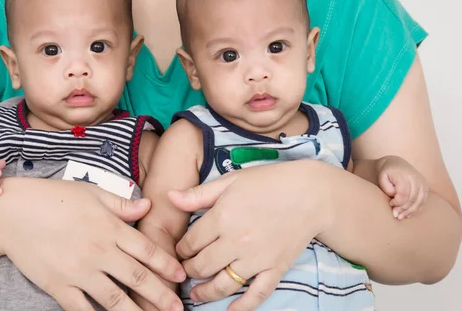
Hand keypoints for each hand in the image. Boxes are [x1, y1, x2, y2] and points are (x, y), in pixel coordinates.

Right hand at [0, 178, 185, 310]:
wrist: (13, 212)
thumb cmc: (53, 197)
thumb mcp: (92, 193)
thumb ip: (122, 203)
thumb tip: (147, 205)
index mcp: (110, 227)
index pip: (147, 250)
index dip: (167, 265)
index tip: (180, 277)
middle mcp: (99, 251)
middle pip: (138, 278)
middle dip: (161, 295)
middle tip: (177, 309)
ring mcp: (79, 271)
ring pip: (115, 300)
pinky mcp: (59, 286)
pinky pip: (82, 309)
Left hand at [169, 160, 329, 310]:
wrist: (310, 193)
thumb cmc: (268, 182)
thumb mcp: (230, 181)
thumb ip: (198, 194)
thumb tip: (170, 197)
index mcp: (222, 217)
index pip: (191, 243)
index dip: (181, 249)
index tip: (181, 251)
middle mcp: (236, 241)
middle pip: (202, 266)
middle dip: (189, 270)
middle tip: (185, 270)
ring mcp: (256, 258)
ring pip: (223, 284)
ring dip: (205, 292)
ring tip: (196, 294)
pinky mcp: (275, 269)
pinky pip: (256, 294)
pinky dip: (242, 306)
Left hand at [378, 156, 428, 219]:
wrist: (396, 164)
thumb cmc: (387, 173)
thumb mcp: (382, 178)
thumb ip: (387, 188)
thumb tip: (395, 197)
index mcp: (405, 175)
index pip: (404, 193)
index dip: (398, 202)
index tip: (390, 204)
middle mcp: (416, 178)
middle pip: (413, 199)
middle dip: (404, 209)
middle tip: (395, 215)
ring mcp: (423, 183)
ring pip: (420, 201)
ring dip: (410, 211)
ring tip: (401, 217)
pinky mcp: (425, 188)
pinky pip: (423, 201)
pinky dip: (416, 209)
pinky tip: (408, 214)